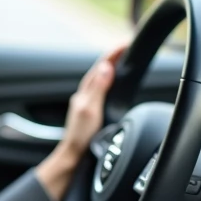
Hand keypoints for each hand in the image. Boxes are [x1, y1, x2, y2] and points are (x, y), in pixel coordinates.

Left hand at [35, 43, 127, 200]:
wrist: (74, 157)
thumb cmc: (80, 137)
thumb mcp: (90, 110)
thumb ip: (98, 88)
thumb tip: (106, 68)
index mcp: (84, 92)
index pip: (100, 66)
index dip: (113, 54)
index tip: (125, 43)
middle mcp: (85, 95)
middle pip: (99, 70)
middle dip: (112, 57)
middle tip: (126, 47)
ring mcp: (87, 103)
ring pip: (99, 80)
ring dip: (110, 68)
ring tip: (121, 59)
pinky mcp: (90, 112)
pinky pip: (100, 90)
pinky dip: (108, 82)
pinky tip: (112, 85)